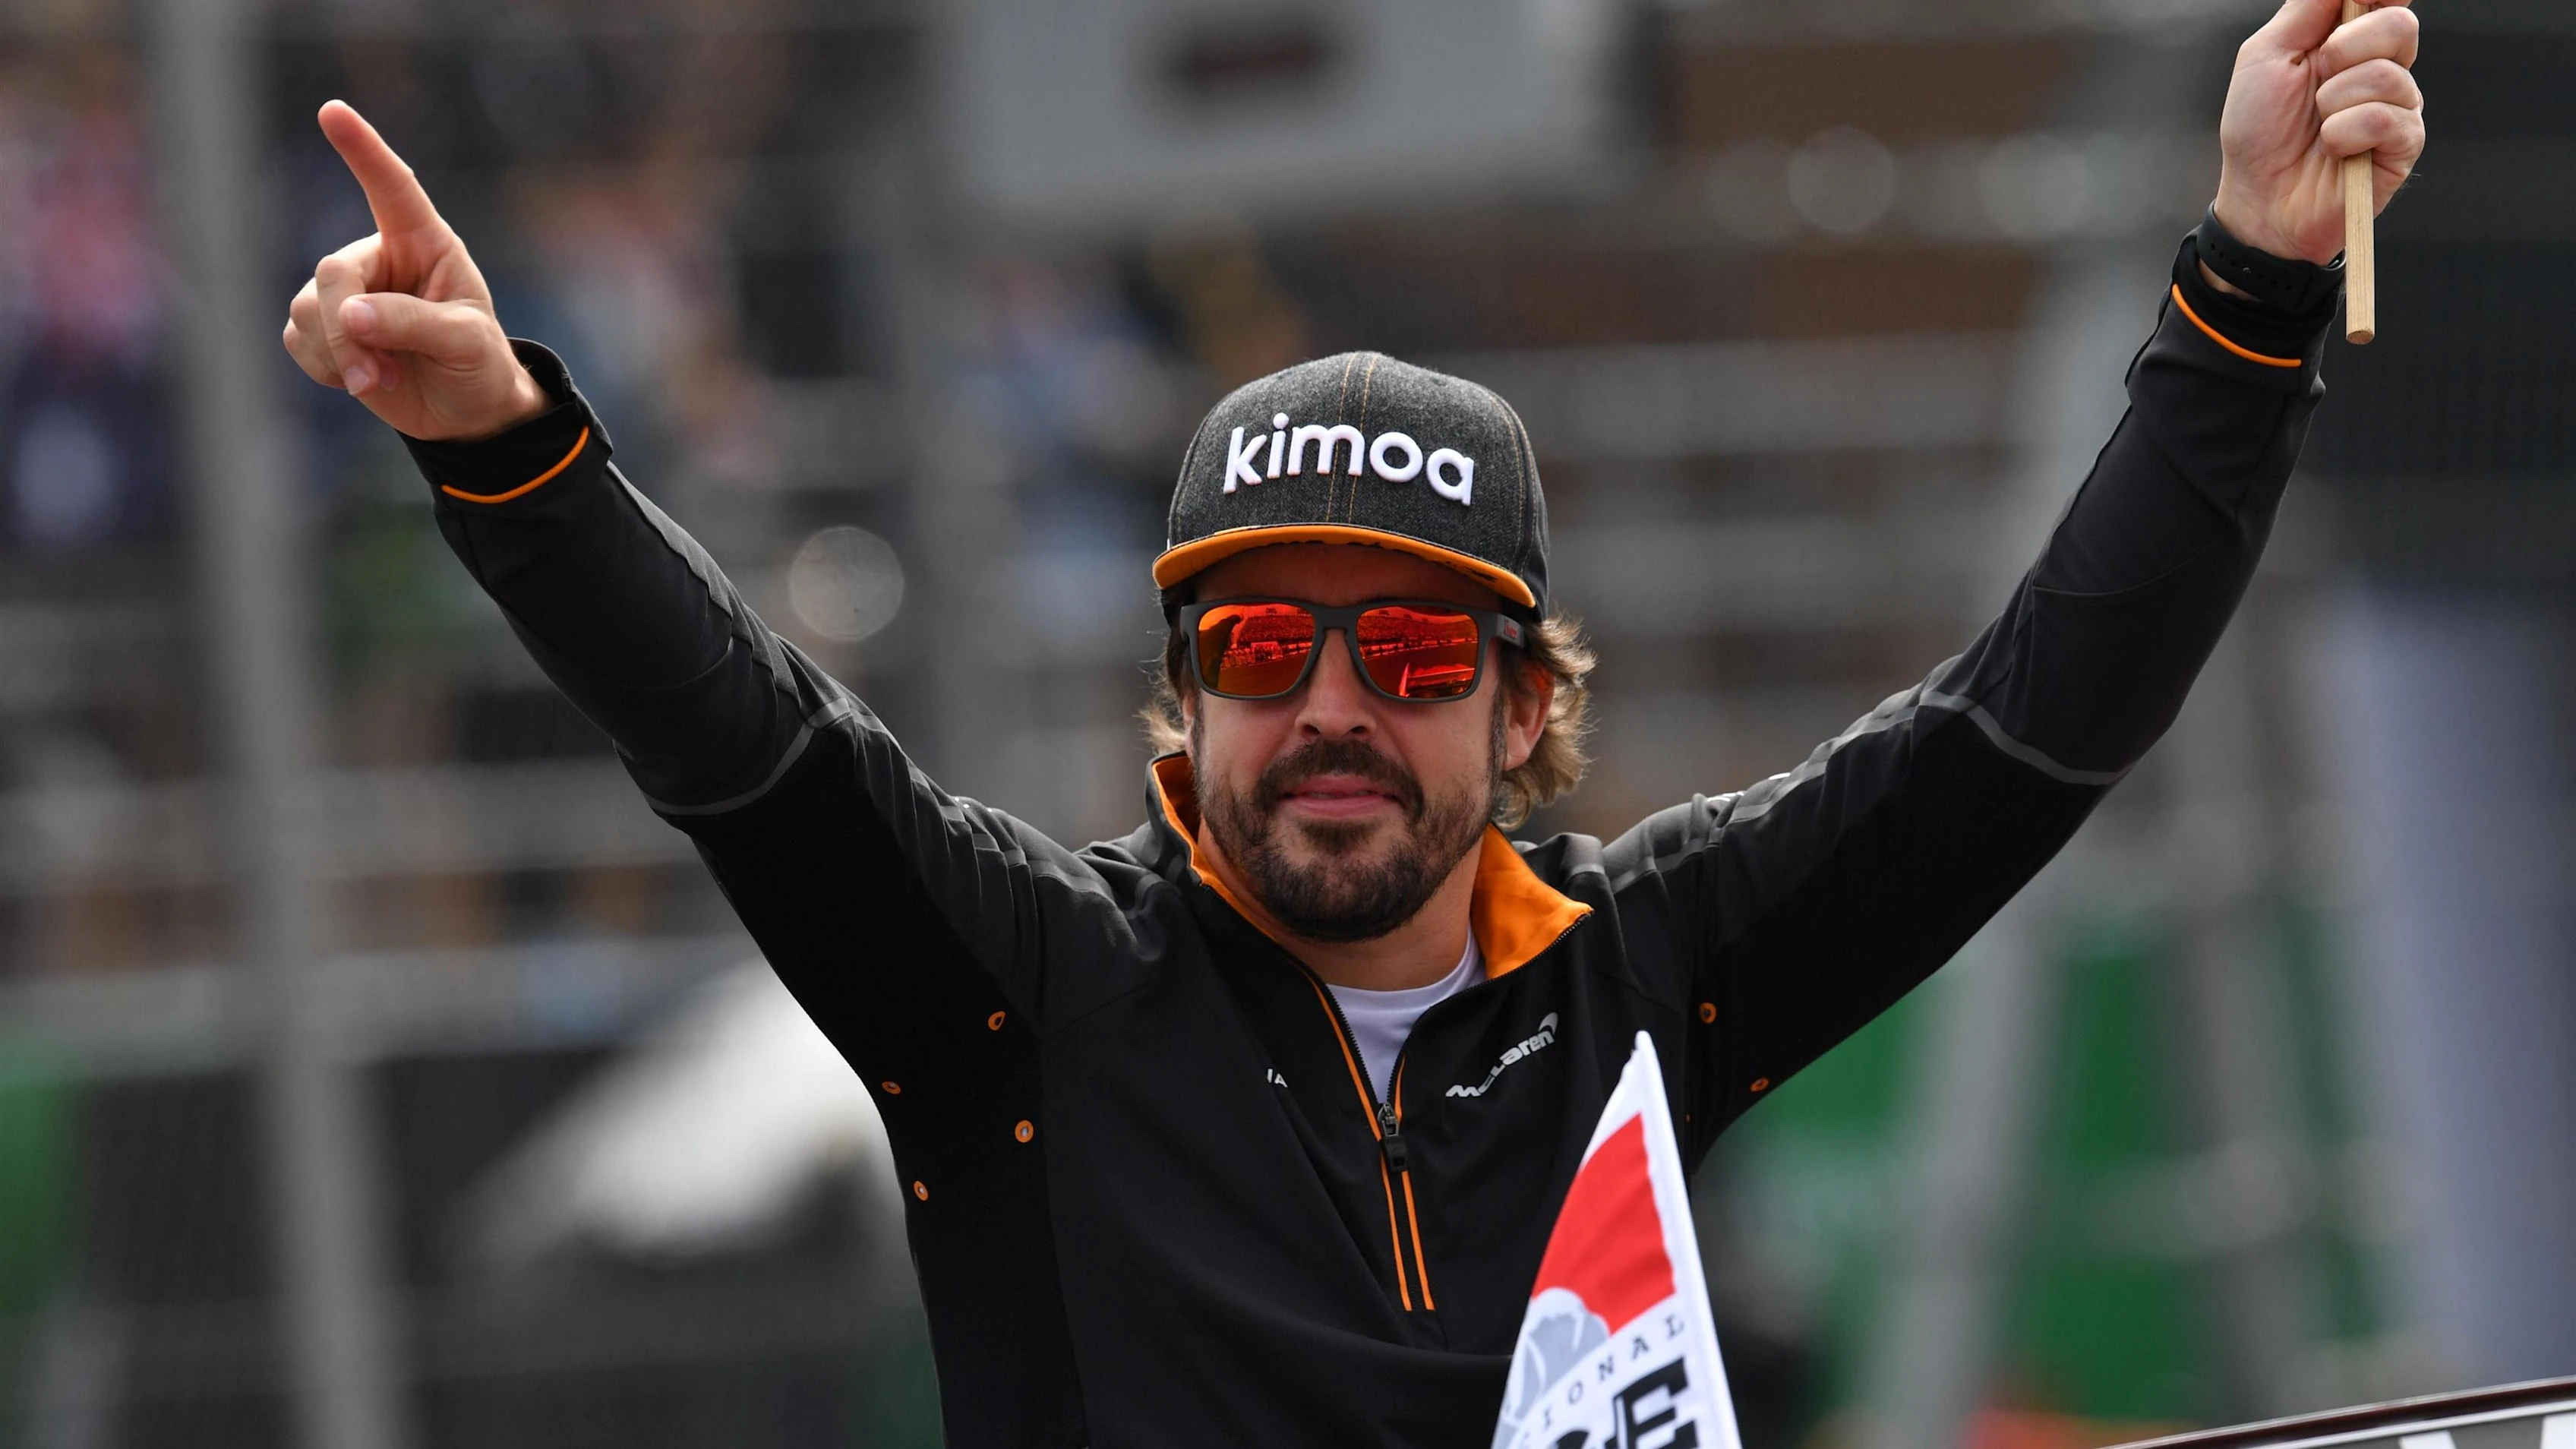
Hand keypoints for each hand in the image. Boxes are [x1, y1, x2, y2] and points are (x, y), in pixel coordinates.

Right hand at [282, 101, 550, 440]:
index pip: (393, 189)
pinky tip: (363, 380)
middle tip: (374, 375)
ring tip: (381, 380)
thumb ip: (414, 323)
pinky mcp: (325, 329)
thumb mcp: (465, 342)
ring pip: (307, 309)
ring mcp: (349, 293)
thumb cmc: (478, 364)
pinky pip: (297, 339)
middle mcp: (380, 259)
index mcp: (424, 244)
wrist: (466, 412)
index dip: (364, 150)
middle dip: (345, 328)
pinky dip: (325, 368)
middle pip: (333, 274)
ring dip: (338, 355)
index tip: (332, 111)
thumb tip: (350, 314)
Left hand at [2213, 0, 2426, 264]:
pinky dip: (2346, 133)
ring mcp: (2398, 105)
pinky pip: (2387, 119)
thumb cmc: (2258, 130)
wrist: (2258, 199)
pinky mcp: (2404, 144)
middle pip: (2399, 26)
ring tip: (2318, 125)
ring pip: (2389, 75)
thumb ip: (2307, 6)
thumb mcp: (2266, 55)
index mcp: (2349, 40)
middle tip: (2317, 78)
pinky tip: (2333, 149)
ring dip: (2335, 101)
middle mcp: (2381, 66)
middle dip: (2347, 48)